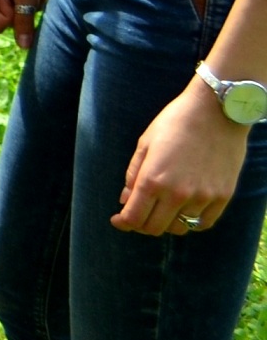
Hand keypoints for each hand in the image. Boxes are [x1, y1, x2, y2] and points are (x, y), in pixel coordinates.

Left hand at [113, 81, 250, 235]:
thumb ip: (133, 174)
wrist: (216, 111)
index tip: (118, 220)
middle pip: (154, 227)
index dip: (123, 223)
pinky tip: (184, 211)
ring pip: (179, 227)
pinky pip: (202, 223)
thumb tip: (125, 200)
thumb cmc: (174, 122)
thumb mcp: (145, 144)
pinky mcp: (223, 197)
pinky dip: (190, 221)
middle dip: (141, 224)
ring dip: (166, 222)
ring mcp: (202, 197)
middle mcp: (177, 194)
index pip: (134, 217)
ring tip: (162, 208)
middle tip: (138, 213)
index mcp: (153, 180)